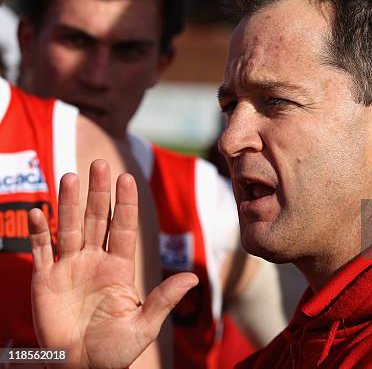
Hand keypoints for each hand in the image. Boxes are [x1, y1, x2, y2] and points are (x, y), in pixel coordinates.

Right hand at [28, 159, 197, 367]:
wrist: (81, 368)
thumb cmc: (115, 350)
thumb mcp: (144, 326)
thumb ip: (164, 300)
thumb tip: (193, 278)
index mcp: (119, 268)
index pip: (122, 228)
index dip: (124, 204)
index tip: (128, 178)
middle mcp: (94, 261)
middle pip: (96, 219)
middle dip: (98, 192)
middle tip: (100, 164)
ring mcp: (69, 268)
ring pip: (68, 227)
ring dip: (68, 203)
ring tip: (70, 176)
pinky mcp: (44, 280)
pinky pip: (41, 250)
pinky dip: (38, 232)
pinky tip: (39, 212)